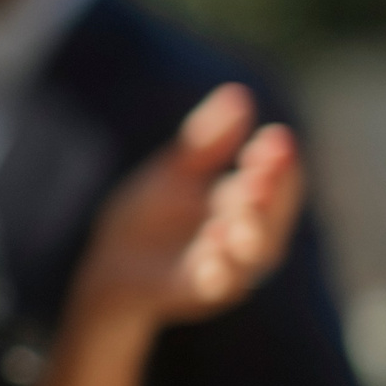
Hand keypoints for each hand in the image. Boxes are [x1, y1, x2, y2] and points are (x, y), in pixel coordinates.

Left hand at [74, 83, 303, 330]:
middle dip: (273, 191)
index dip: (277, 161)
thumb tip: (240, 94)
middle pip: (271, 216)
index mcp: (240, 203)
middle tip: (266, 168)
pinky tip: (213, 243)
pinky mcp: (194, 291)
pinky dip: (220, 266)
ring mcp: (222, 266)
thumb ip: (206, 140)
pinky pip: (215, 283)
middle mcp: (241, 236)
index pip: (272, 180)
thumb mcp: (173, 170)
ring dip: (254, 229)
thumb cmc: (148, 216)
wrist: (108, 265)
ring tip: (249, 200)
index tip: (277, 137)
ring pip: (252, 254)